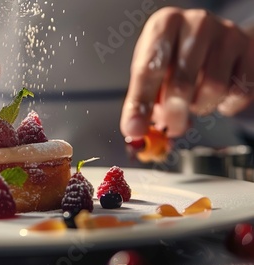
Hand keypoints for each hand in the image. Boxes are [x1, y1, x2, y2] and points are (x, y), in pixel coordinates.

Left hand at [120, 7, 253, 138]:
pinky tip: (216, 95)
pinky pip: (238, 93)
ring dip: (200, 107)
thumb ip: (142, 98)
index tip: (135, 129)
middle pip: (182, 82)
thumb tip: (135, 128)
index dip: (140, 103)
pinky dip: (225, 105)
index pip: (149, 68)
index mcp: (164, 24)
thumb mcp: (152, 68)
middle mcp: (197, 23)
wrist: (216, 40)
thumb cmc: (175, 55)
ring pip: (213, 89)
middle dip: (173, 114)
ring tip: (193, 100)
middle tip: (170, 127)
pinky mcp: (250, 50)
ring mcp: (227, 35)